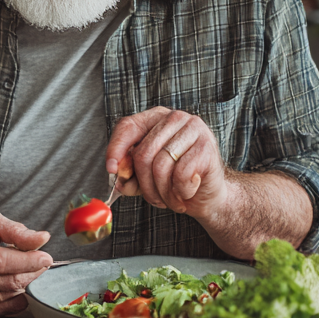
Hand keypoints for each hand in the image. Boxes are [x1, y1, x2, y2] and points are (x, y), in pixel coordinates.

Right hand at [0, 211, 51, 317]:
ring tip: (26, 271)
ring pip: (7, 296)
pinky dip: (16, 299)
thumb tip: (42, 240)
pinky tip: (16, 286)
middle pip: (7, 280)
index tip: (46, 257)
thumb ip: (15, 230)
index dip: (27, 261)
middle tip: (40, 263)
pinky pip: (3, 309)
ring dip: (25, 285)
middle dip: (31, 273)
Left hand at [106, 107, 228, 221]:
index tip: (111, 170)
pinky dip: (180, 191)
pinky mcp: (206, 145)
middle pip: (143, 152)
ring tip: (170, 199)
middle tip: (153, 199)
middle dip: (144, 183)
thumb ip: (128, 172)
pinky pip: (181, 174)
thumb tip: (117, 173)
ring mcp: (193, 128)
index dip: (116, 149)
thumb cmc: (173, 181)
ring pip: (161, 165)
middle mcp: (174, 118)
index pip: (127, 127)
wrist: (207, 194)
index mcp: (155, 118)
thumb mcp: (143, 176)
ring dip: (162, 191)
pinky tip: (186, 192)